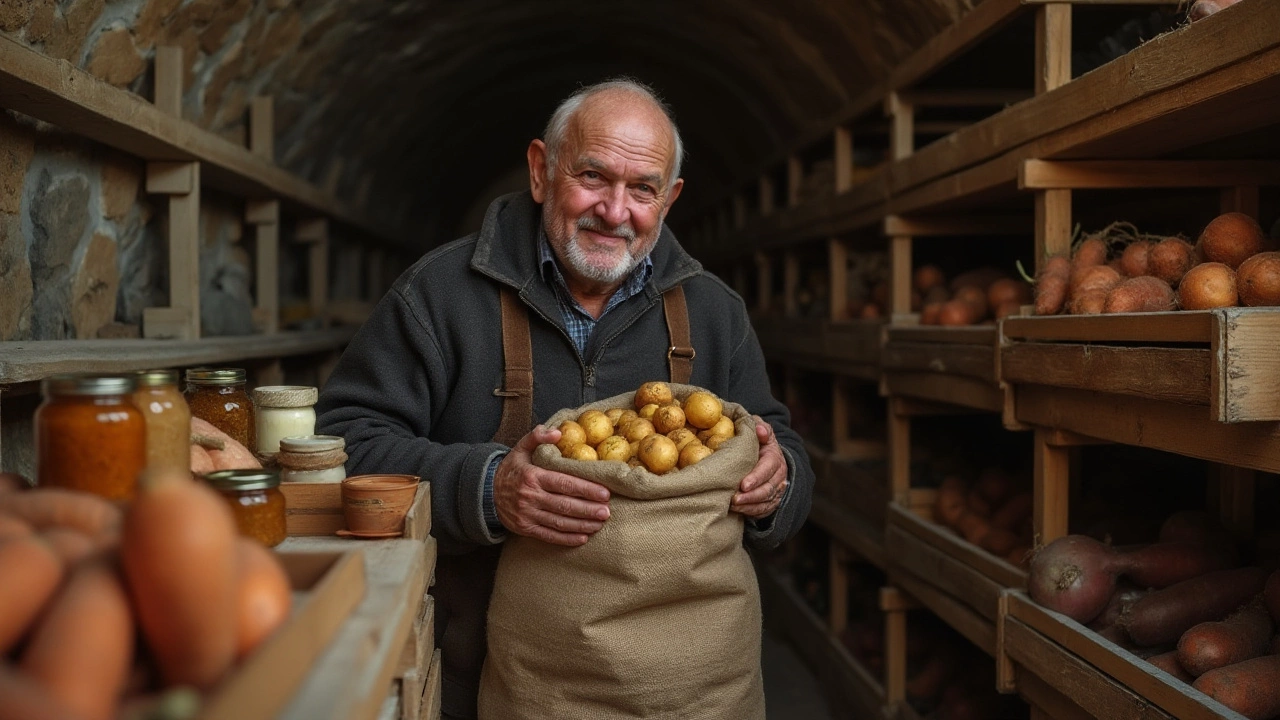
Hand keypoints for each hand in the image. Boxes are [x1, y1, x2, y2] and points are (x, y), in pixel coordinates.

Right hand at [494, 425, 611, 545]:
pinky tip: (583, 538)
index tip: (604, 493)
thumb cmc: (511, 469)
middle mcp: (530, 497)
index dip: (585, 489)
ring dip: (582, 525)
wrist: (485, 492)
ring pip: (559, 522)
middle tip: (606, 511)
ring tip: (600, 523)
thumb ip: (538, 437)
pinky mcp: (525, 528)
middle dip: (588, 509)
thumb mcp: (520, 448)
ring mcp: (527, 515)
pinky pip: (548, 536)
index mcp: (533, 476)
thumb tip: (557, 432)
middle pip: (564, 505)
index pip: (564, 483)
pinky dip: (566, 539)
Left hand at [731, 417, 787, 517]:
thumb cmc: (758, 442)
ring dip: (749, 506)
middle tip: (734, 499)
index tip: (744, 484)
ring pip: (766, 502)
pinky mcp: (771, 502)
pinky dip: (751, 512)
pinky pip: (764, 511)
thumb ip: (760, 427)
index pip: (768, 468)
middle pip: (768, 489)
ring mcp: (776, 490)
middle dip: (751, 496)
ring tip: (733, 506)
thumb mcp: (760, 430)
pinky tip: (738, 511)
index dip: (757, 477)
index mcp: (774, 457)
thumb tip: (760, 430)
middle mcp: (779, 476)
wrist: (767, 457)